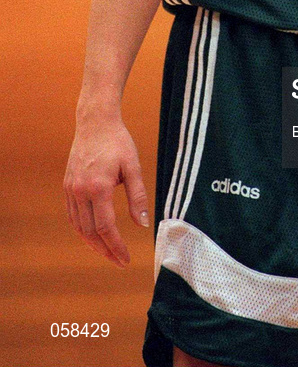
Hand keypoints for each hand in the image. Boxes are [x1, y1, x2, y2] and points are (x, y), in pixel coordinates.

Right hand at [64, 114, 149, 266]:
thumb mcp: (133, 167)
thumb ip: (138, 196)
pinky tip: (93, 235)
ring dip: (92, 243)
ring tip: (108, 252)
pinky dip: (82, 229)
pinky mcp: (67, 186)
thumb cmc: (118, 142)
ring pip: (79, 226)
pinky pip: (73, 215)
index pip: (106, 227)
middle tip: (119, 261)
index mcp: (98, 187)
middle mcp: (80, 191)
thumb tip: (143, 224)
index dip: (116, 246)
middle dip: (105, 250)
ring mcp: (71, 189)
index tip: (126, 259)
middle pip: (90, 232)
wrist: (95, 123)